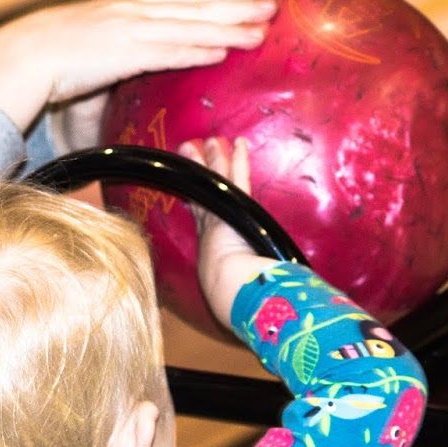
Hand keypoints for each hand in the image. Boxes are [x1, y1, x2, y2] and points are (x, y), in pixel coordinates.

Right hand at [0, 0, 275, 137]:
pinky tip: (222, 52)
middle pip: (195, 4)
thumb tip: (129, 57)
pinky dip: (196, 50)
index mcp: (127, 5)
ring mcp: (130, 29)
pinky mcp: (123, 53)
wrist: (19, 55)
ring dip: (230, 27)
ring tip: (262, 31)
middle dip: (237, 3)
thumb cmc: (52, 54)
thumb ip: (120, 42)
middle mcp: (134, 10)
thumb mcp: (94, 37)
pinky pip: (167, 52)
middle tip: (272, 2)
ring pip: (191, 26)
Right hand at [180, 137, 278, 328]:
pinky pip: (237, 178)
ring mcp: (220, 214)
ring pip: (216, 181)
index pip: (202, 220)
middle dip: (197, 173)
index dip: (196, 203)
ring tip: (208, 141)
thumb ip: (240, 291)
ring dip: (213, 159)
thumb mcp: (233, 291)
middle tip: (189, 153)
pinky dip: (238, 159)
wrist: (229, 287)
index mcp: (211, 250)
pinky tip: (240, 143)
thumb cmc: (232, 295)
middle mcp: (210, 229)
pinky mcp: (234, 206)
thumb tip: (259, 305)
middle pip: (202, 193)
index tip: (188, 191)